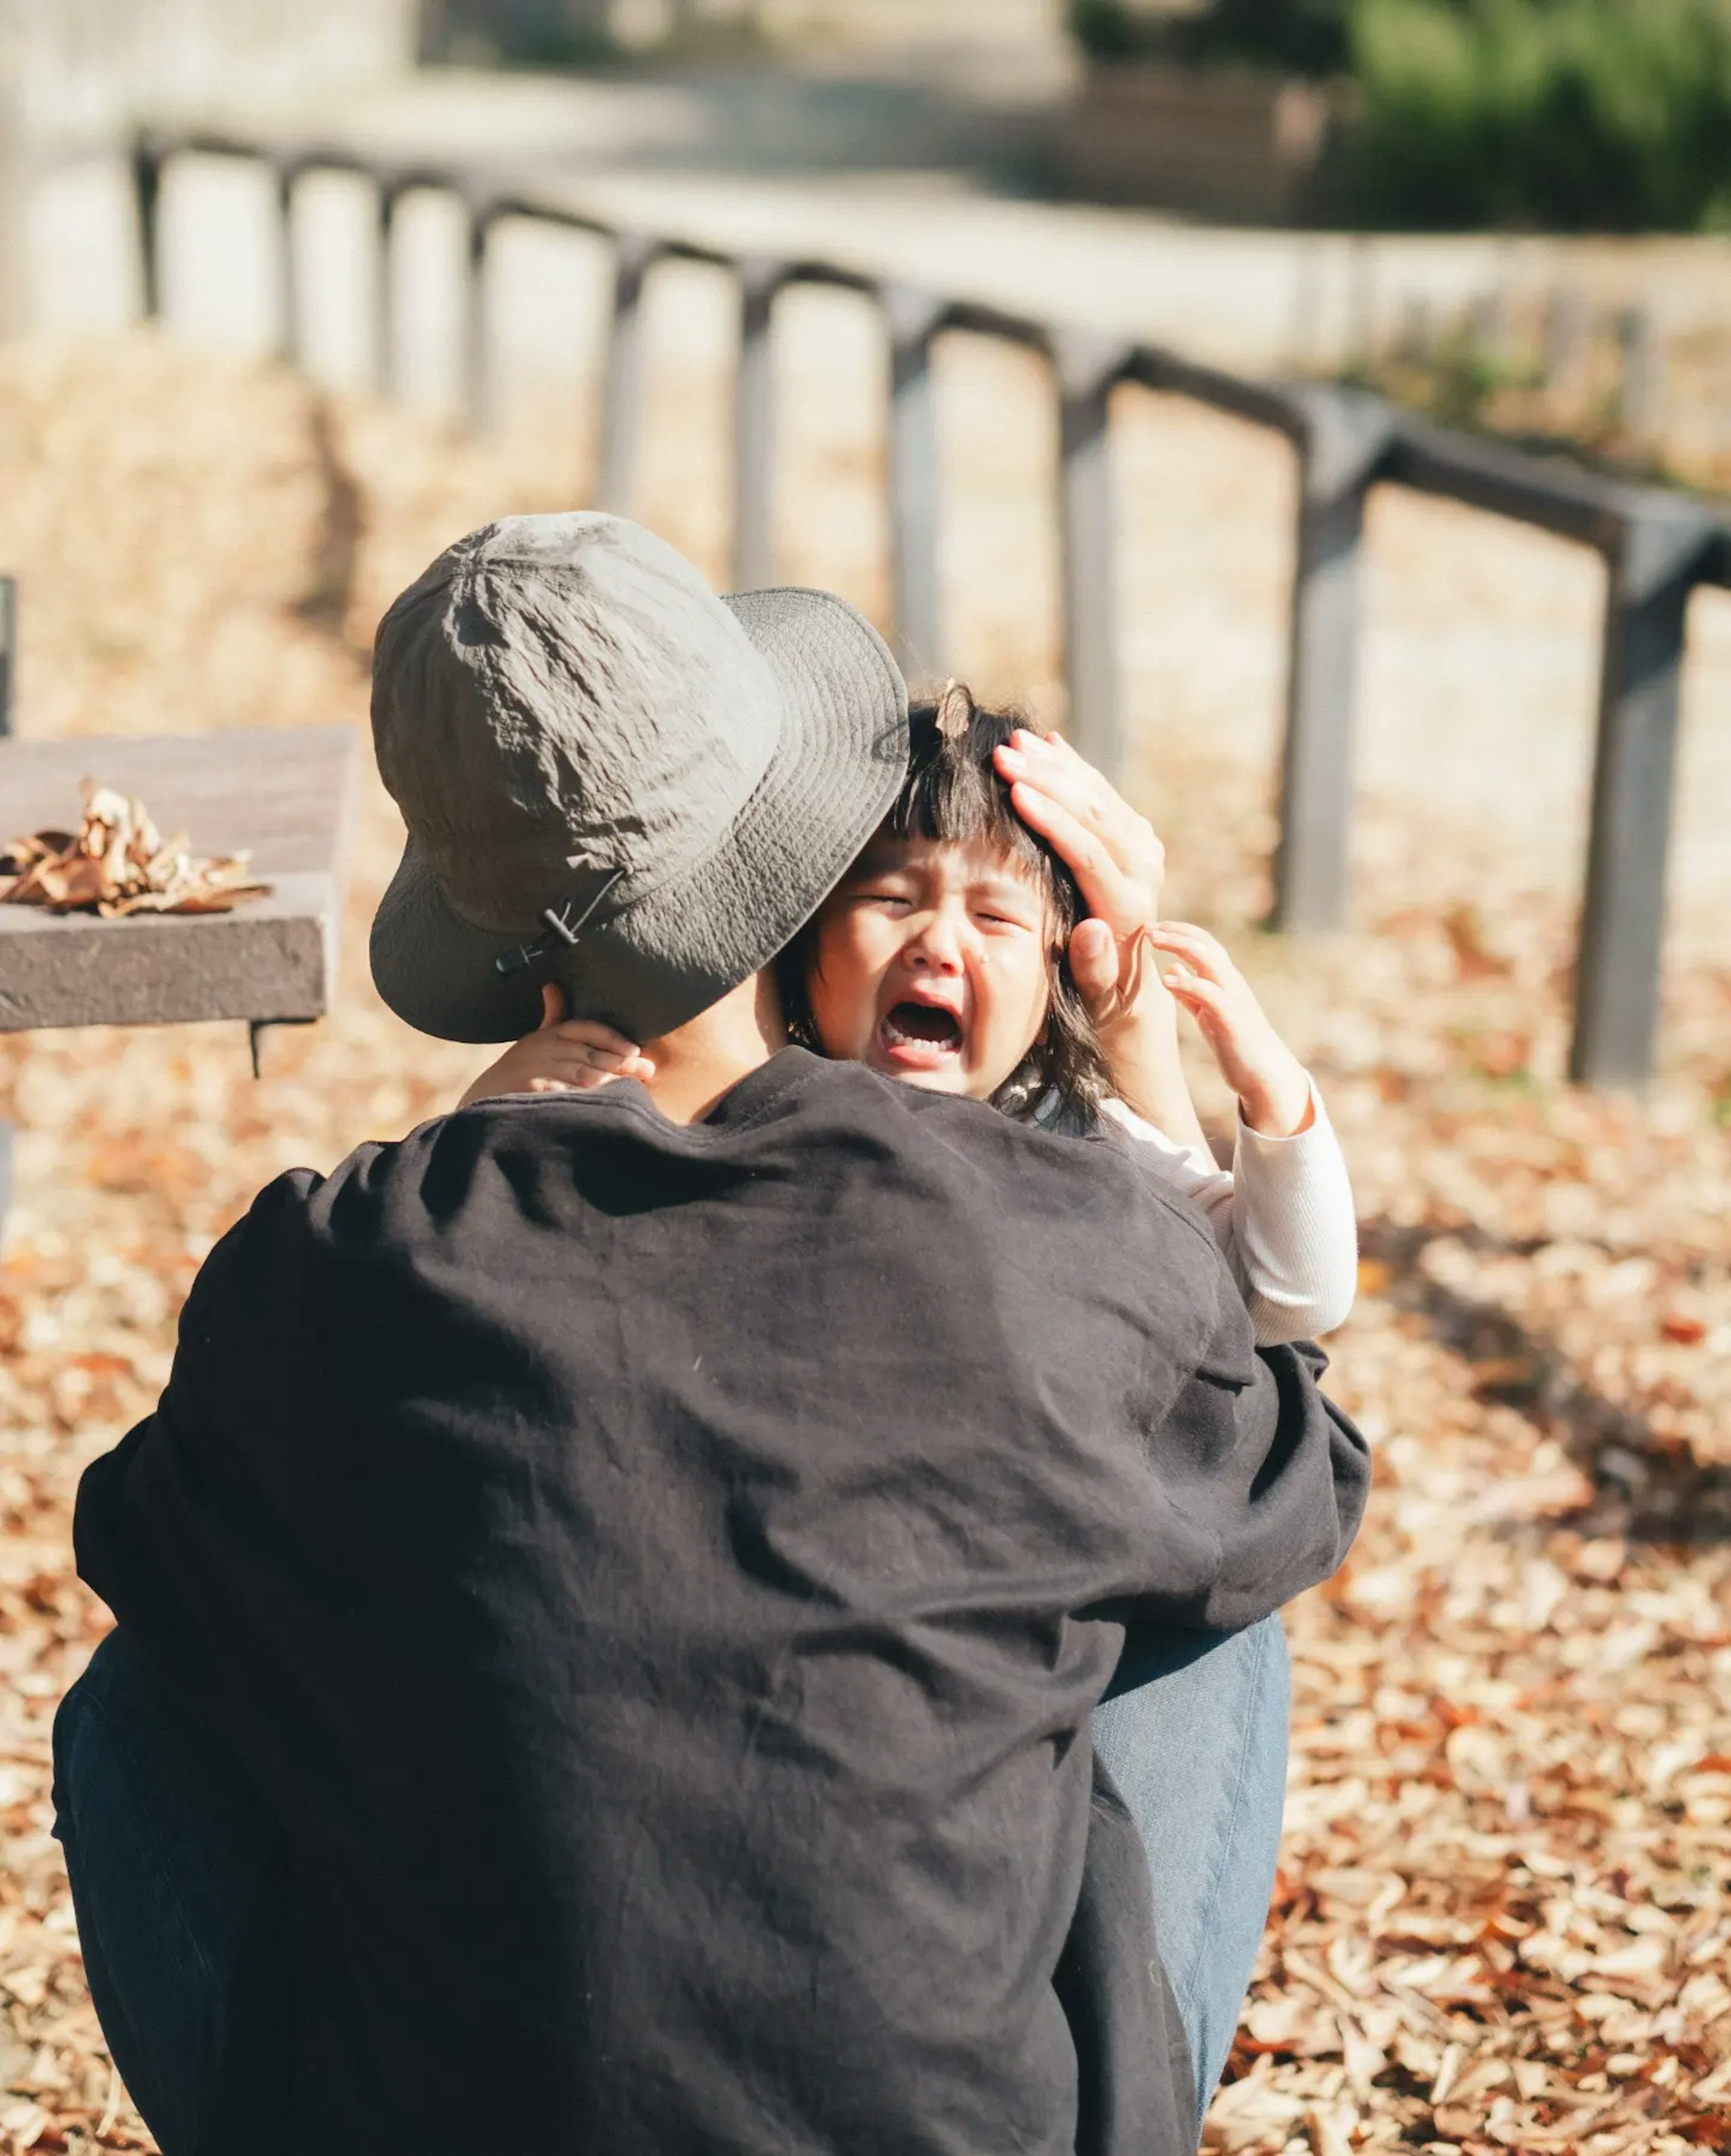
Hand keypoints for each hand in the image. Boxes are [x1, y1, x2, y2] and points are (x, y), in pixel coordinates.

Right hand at [458, 985, 654, 1110]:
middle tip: (648, 1072)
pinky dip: (589, 1099)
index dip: (612, 1038)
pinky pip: (569, 1095)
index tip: (634, 1050)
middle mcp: (542, 1049)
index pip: (585, 1028)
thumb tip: (553, 987)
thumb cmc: (519, 1070)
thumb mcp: (534, 1041)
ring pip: (584, 1075)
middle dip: (622, 1064)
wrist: (484, 1100)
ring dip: (612, 1082)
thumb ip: (552, 1018)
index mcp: (548, 1035)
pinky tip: (607, 1104)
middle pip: (591, 1054)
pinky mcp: (532, 1092)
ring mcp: (537, 1070)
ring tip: (635, 1088)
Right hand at [990, 729, 1165, 1029]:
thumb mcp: (1094, 993)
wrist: (1132, 983)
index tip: (1014, 790)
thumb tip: (1093, 931)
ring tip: (1017, 742)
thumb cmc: (1098, 993)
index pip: (1087, 850)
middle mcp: (1144, 871)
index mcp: (1129, 905)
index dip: (1051, 818)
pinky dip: (1075, 768)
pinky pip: (1104, 794)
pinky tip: (1050, 743)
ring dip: (1056, 766)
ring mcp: (1143, 850)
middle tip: (1004, 754)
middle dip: (1046, 779)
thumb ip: (1094, 966)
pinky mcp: (1138, 838)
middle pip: (1093, 814)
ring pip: (1098, 796)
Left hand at [1147, 925, 1312, 1137]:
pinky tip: (1167, 980)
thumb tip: (1172, 970)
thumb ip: (1191, 992)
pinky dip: (1188, 983)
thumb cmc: (1235, 1043)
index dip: (1178, 931)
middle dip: (1177, 931)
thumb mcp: (1207, 1012)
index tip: (1151, 927)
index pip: (1204, 943)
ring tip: (1154, 940)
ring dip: (1180, 945)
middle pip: (1206, 944)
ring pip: (1210, 960)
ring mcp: (1233, 998)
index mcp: (1225, 980)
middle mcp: (1231, 983)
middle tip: (1148, 926)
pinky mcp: (1231, 1019)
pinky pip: (1210, 993)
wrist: (1264, 1073)